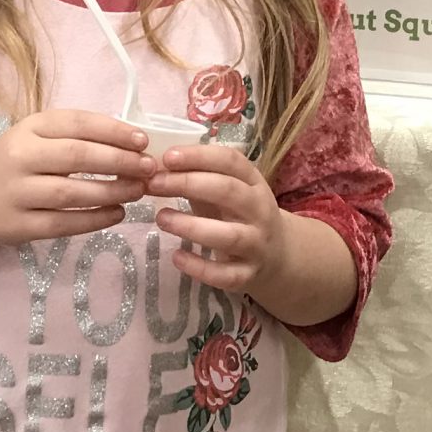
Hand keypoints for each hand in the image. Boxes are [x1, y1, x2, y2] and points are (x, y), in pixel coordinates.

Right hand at [0, 110, 154, 247]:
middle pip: (76, 157)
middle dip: (119, 161)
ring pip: (70, 193)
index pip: (77, 123)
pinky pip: (62, 224)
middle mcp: (20, 157)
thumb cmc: (17, 163)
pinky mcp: (18, 226)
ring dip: (111, 192)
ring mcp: (16, 193)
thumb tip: (133, 142)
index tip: (143, 140)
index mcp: (30, 128)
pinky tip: (116, 214)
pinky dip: (94, 220)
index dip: (113, 131)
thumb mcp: (38, 138)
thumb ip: (77, 136)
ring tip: (138, 191)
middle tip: (148, 168)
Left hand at [151, 141, 287, 295]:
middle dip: (188, 184)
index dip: (198, 156)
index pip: (231, 161)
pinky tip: (177, 256)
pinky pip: (224, 274)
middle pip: (228, 191)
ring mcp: (257, 244)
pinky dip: (199, 267)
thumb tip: (156, 168)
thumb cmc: (240, 216)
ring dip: (191, 226)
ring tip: (161, 218)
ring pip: (228, 236)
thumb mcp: (227, 192)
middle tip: (154, 184)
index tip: (167, 157)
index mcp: (254, 183)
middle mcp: (260, 211)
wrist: (277, 256)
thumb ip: (198, 179)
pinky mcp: (248, 275)